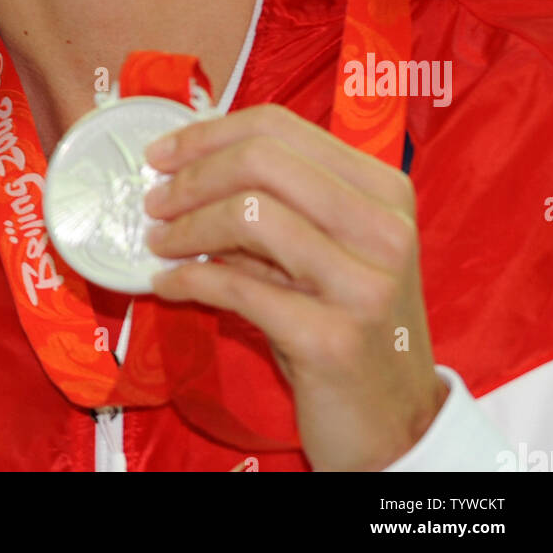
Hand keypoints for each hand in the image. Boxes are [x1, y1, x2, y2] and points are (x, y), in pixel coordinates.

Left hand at [143, 103, 448, 470]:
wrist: (397, 425)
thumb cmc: (350, 327)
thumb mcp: (329, 252)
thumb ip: (278, 206)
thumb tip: (187, 170)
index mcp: (383, 190)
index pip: (281, 127)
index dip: (210, 133)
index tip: (163, 153)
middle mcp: (383, 228)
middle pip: (262, 160)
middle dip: (192, 175)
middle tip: (155, 201)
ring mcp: (364, 284)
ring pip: (249, 214)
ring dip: (187, 226)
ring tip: (160, 242)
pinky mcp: (333, 339)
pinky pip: (238, 287)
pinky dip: (190, 279)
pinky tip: (169, 284)